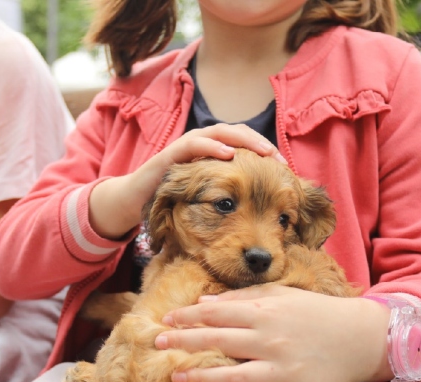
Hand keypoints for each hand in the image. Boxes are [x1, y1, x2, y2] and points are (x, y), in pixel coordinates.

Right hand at [89, 124, 286, 238]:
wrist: (134, 201)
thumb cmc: (171, 201)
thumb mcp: (203, 199)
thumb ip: (226, 197)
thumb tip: (255, 210)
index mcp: (213, 153)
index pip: (245, 144)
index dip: (266, 151)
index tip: (286, 169)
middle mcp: (202, 145)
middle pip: (237, 134)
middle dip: (260, 144)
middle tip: (278, 159)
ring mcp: (186, 147)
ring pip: (219, 132)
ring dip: (242, 140)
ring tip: (261, 151)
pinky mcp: (171, 154)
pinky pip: (193, 144)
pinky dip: (212, 146)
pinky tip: (228, 154)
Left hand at [155, 285, 391, 381]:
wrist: (361, 336)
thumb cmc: (315, 312)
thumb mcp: (280, 295)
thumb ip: (241, 298)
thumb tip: (202, 302)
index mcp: (264, 313)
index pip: (216, 313)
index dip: (187, 317)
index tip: (165, 320)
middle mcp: (271, 340)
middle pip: (219, 342)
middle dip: (184, 344)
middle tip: (158, 346)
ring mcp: (285, 369)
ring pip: (237, 377)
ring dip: (204, 379)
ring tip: (177, 380)